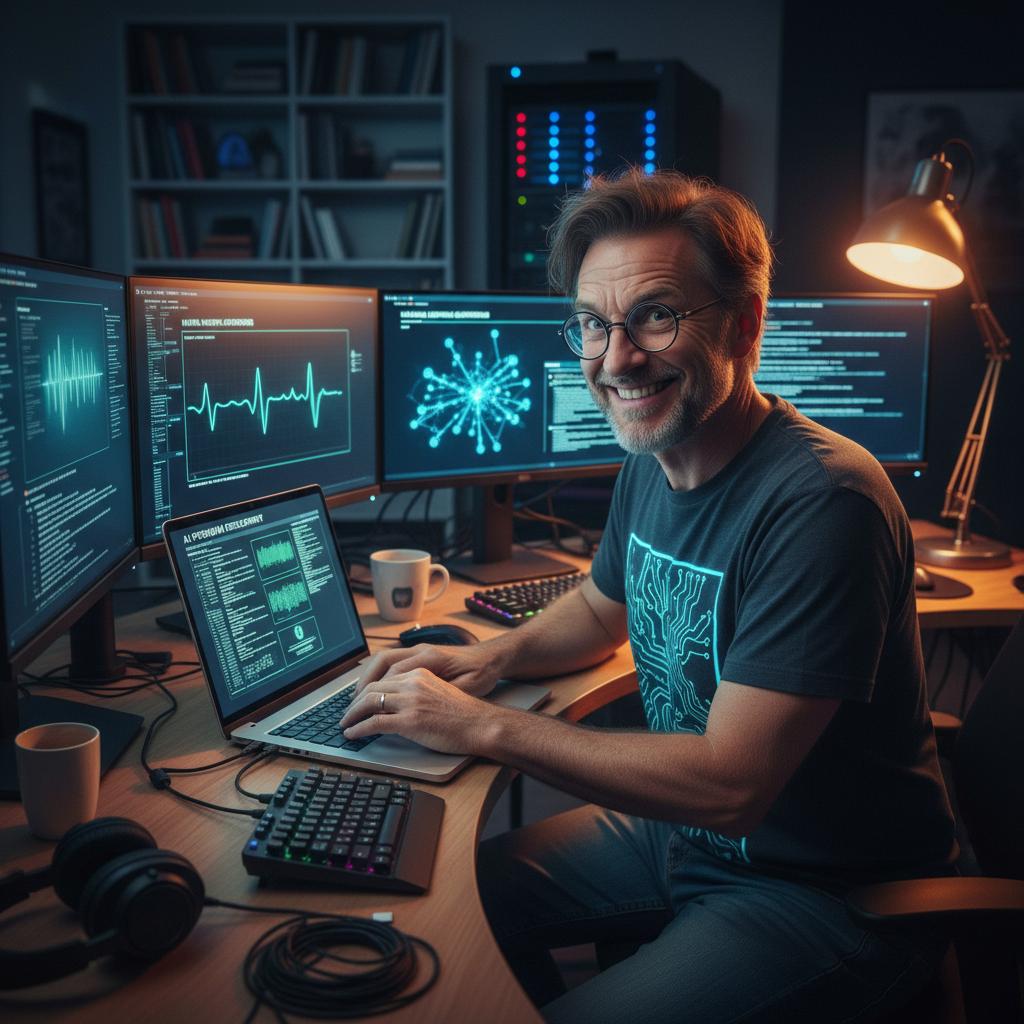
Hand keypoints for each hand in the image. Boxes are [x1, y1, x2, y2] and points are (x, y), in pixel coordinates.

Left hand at [340, 666, 500, 754]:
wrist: (481, 723)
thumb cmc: (464, 713)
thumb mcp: (437, 691)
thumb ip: (416, 691)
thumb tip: (395, 704)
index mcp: (419, 672)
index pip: (383, 676)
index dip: (366, 689)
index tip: (358, 700)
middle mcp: (413, 682)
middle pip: (372, 687)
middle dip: (354, 702)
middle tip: (347, 714)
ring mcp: (411, 701)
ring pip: (369, 703)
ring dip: (352, 715)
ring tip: (345, 725)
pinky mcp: (411, 721)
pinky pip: (375, 723)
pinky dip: (359, 729)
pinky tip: (353, 734)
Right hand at [354, 643, 499, 698]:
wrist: (492, 658)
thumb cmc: (481, 672)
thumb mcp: (468, 687)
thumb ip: (443, 692)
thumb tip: (421, 704)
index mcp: (430, 657)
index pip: (393, 672)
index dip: (376, 692)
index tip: (365, 710)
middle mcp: (420, 651)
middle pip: (381, 662)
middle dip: (364, 684)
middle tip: (353, 706)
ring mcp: (418, 652)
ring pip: (383, 660)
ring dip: (368, 678)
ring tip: (356, 700)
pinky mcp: (418, 658)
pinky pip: (390, 662)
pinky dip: (377, 675)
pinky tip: (372, 690)